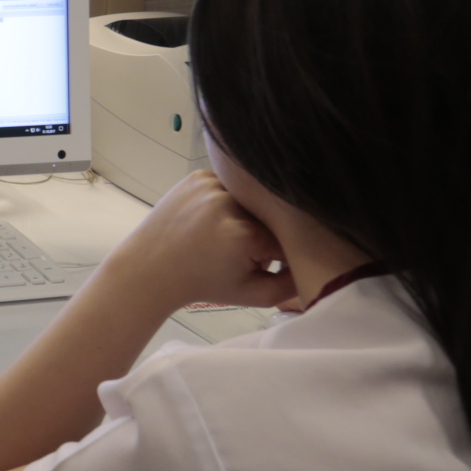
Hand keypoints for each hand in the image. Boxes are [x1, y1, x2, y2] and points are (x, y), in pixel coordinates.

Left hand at [99, 171, 296, 311]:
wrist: (150, 267)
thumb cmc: (202, 283)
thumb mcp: (253, 294)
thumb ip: (293, 284)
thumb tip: (320, 263)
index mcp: (245, 234)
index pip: (287, 237)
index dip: (282, 253)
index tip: (268, 262)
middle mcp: (229, 203)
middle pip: (271, 214)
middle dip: (266, 232)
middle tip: (244, 249)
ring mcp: (212, 184)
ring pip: (252, 198)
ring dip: (249, 213)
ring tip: (226, 234)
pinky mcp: (199, 175)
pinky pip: (231, 185)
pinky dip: (230, 200)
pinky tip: (213, 219)